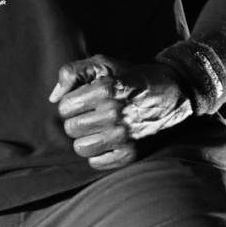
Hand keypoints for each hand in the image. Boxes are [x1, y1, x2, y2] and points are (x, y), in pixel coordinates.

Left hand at [49, 54, 191, 169]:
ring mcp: (123, 136)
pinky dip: (98, 154)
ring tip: (98, 128)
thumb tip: (54, 98)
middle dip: (77, 120)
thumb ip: (72, 73)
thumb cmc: (130, 78)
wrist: (172, 94)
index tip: (85, 100)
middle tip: (93, 114)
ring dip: (85, 139)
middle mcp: (114, 114)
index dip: (72, 103)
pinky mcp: (131, 154)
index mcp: (105, 89)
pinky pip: (96, 163)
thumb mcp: (102, 63)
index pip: (65, 108)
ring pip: (80, 148)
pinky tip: (108, 141)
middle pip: (70, 129)